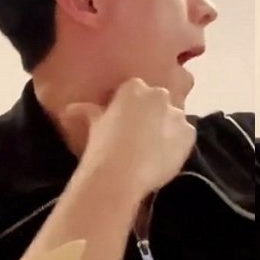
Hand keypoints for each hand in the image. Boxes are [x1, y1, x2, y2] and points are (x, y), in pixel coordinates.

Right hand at [61, 78, 195, 197]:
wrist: (122, 172)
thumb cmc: (102, 144)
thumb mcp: (92, 124)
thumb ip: (87, 111)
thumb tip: (70, 109)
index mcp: (134, 87)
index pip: (136, 90)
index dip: (130, 106)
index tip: (124, 121)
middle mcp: (159, 95)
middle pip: (158, 100)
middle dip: (152, 113)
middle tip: (139, 135)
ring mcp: (177, 113)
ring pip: (173, 117)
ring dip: (166, 128)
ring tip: (152, 149)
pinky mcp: (189, 133)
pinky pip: (185, 134)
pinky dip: (178, 143)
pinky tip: (164, 156)